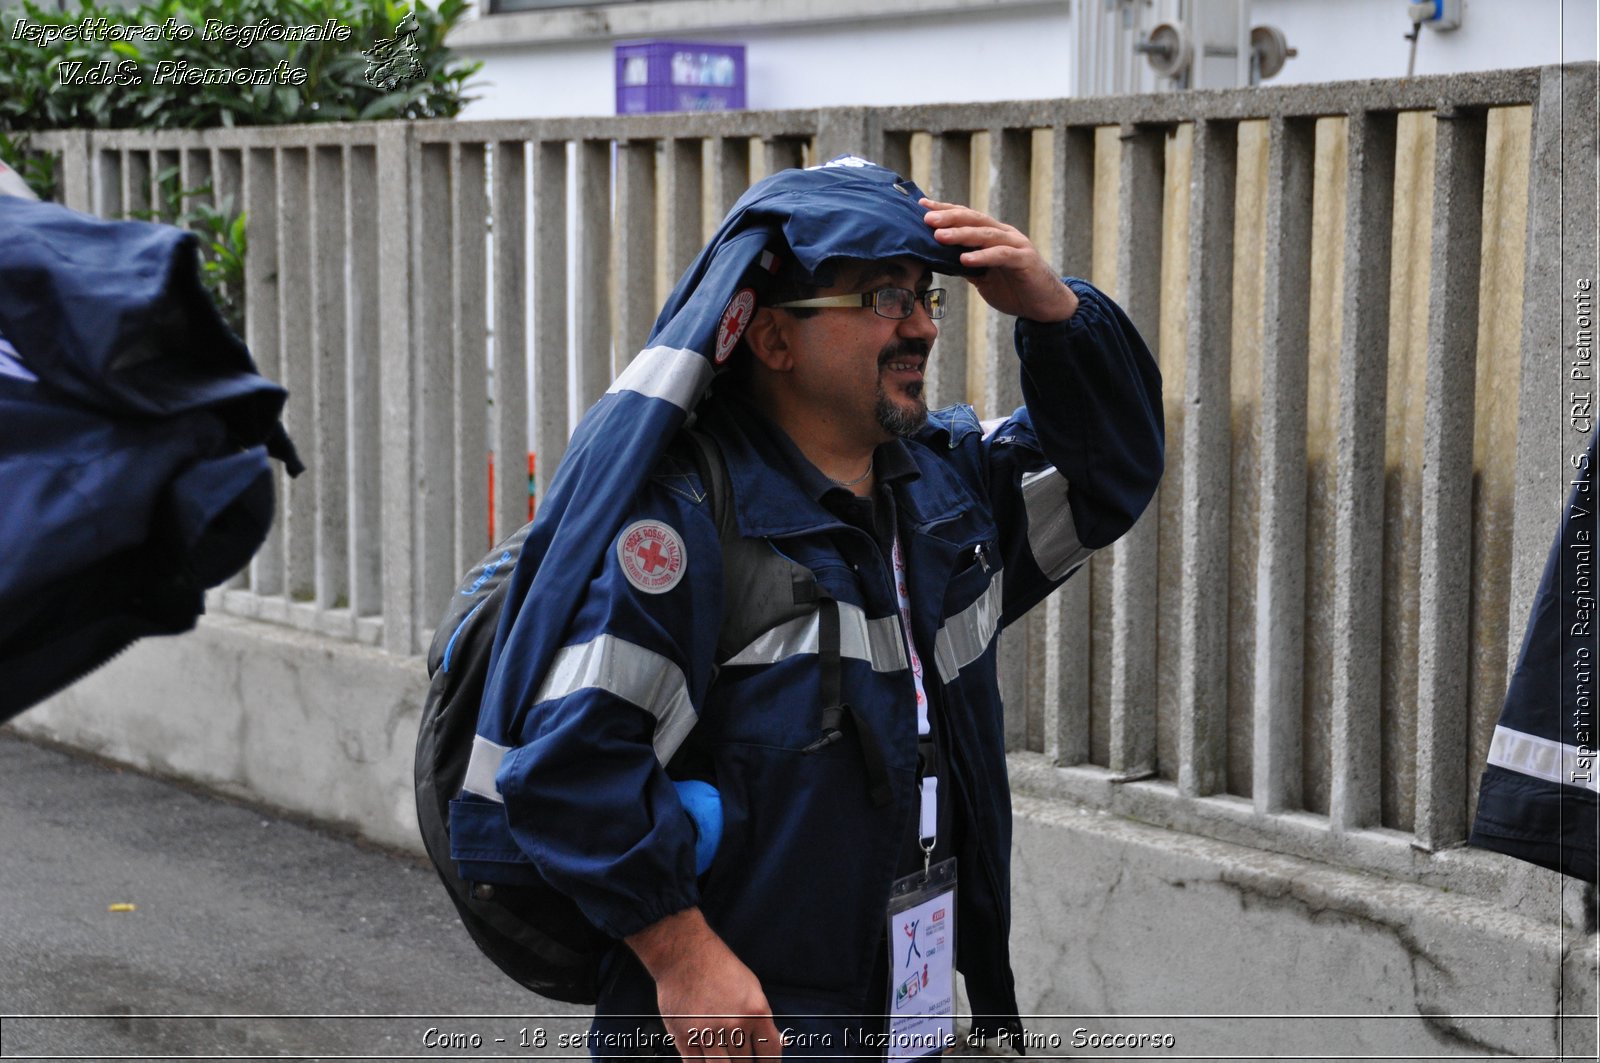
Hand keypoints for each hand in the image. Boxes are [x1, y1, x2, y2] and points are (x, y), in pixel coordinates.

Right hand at [626, 908, 783, 1059]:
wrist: (683, 953)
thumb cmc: (719, 967)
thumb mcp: (751, 988)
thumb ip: (764, 1020)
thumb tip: (778, 1044)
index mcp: (756, 1012)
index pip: (770, 1055)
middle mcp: (734, 1024)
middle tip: (741, 1057)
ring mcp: (708, 1033)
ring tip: (725, 1056)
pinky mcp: (685, 1037)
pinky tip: (708, 1058)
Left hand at [920, 198, 1078, 322]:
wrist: (1045, 305)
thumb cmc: (1014, 289)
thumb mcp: (983, 277)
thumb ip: (966, 266)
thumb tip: (938, 260)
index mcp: (993, 235)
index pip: (967, 217)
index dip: (946, 210)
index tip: (922, 205)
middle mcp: (1004, 234)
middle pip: (975, 219)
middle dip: (950, 217)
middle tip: (927, 218)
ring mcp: (1016, 245)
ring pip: (986, 234)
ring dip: (962, 234)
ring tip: (940, 236)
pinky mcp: (1025, 260)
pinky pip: (1002, 255)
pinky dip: (983, 256)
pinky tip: (965, 260)